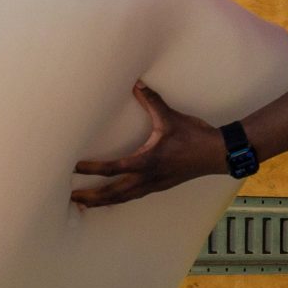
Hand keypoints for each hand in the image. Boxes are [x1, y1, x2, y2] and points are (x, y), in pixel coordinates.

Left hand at [72, 82, 232, 208]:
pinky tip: (109, 200)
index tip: (73, 169)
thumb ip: (152, 101)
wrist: (217, 154)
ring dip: (102, 202)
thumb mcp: (171, 117)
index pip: (113, 168)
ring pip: (122, 198)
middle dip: (91, 196)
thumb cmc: (194, 136)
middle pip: (112, 192)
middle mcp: (147, 178)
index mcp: (147, 161)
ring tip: (83, 204)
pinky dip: (117, 200)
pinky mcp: (158, 187)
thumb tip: (138, 83)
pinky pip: (133, 197)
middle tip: (70, 198)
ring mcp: (153, 185)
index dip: (91, 169)